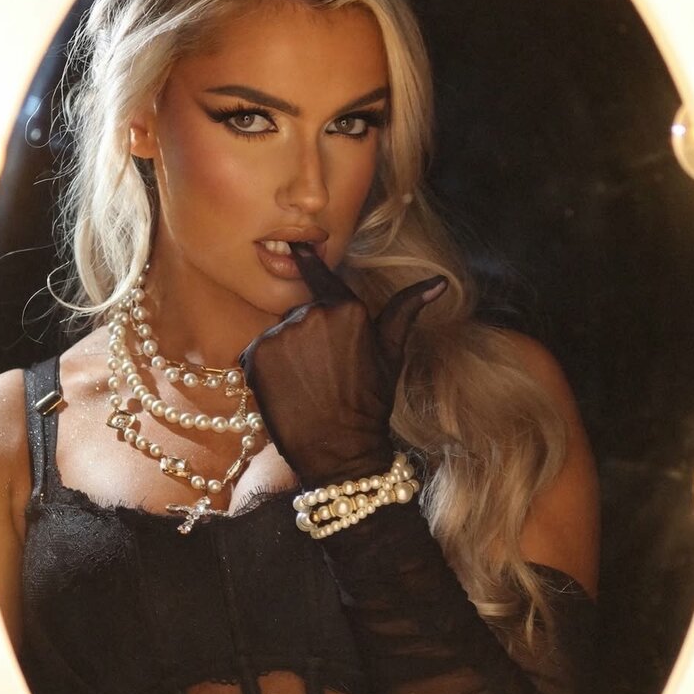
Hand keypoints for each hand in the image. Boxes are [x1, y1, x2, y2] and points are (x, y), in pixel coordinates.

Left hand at [239, 244, 446, 486]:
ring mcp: (281, 334)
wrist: (340, 449)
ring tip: (305, 383)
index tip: (293, 245)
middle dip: (307, 333)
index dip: (306, 259)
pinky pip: (258, 353)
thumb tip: (438, 283)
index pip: (320, 274)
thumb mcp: (391, 353)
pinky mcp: (256, 356)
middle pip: (300, 312)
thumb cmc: (370, 402)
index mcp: (346, 307)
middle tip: (322, 369)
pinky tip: (285, 390)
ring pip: (279, 333)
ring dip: (286, 351)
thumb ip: (405, 310)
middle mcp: (311, 313)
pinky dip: (266, 368)